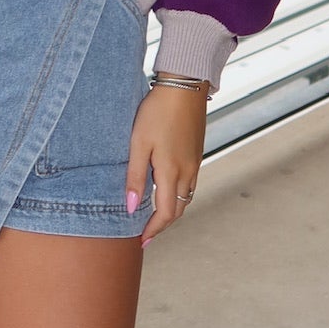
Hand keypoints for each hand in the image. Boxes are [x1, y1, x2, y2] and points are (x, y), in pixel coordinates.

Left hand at [127, 81, 206, 246]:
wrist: (185, 86)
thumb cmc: (157, 111)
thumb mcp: (138, 143)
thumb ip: (135, 176)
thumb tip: (131, 208)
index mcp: (171, 172)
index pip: (166, 213)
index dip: (154, 230)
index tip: (141, 242)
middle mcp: (187, 171)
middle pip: (178, 209)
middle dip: (162, 224)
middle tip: (146, 234)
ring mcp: (195, 162)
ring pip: (186, 197)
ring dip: (172, 210)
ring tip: (154, 216)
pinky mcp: (196, 152)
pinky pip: (189, 183)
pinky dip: (178, 194)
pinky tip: (166, 189)